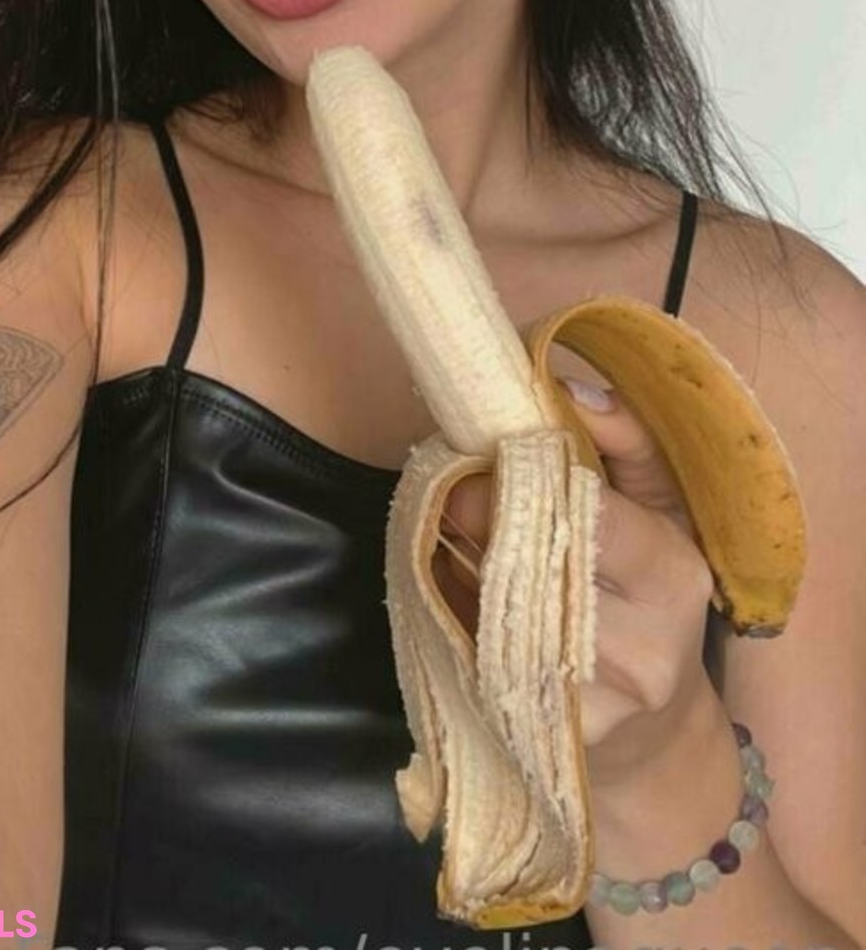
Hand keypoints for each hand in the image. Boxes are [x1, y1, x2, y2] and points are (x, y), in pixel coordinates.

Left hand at [435, 376, 719, 787]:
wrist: (655, 739)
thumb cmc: (649, 597)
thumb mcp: (660, 510)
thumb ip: (626, 440)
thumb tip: (567, 385)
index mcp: (675, 571)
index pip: (590, 517)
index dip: (520, 487)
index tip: (473, 463)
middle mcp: (646, 645)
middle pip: (533, 570)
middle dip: (480, 529)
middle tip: (452, 498)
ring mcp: (599, 703)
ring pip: (499, 618)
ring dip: (464, 576)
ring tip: (463, 551)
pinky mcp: (553, 742)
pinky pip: (483, 666)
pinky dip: (462, 628)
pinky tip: (471, 612)